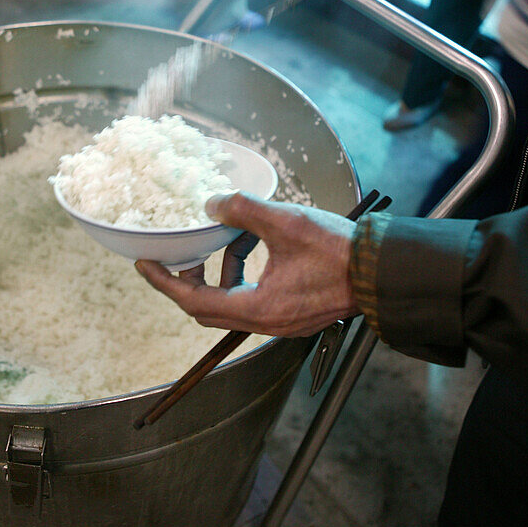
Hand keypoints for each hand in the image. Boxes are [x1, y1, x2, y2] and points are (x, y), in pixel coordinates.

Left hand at [134, 192, 358, 336]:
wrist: (382, 271)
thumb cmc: (339, 251)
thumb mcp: (286, 222)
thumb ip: (243, 210)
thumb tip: (211, 203)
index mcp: (257, 309)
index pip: (194, 300)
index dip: (164, 282)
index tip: (144, 264)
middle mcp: (265, 323)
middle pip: (208, 307)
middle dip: (189, 278)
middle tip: (180, 253)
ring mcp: (280, 322)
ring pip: (232, 301)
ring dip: (222, 270)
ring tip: (228, 238)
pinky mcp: (293, 314)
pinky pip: (254, 297)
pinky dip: (245, 273)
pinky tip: (255, 244)